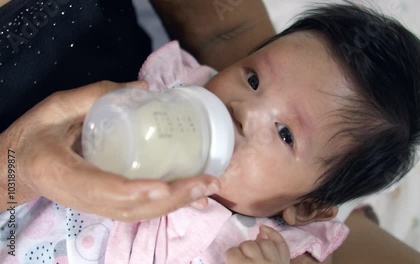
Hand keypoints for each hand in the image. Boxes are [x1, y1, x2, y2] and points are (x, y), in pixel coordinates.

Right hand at [0, 80, 219, 220]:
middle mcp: (83, 197)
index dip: (132, 191)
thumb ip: (95, 96)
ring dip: (177, 204)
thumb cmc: (35, 134)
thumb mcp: (55, 108)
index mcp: (63, 173)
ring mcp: (96, 205)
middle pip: (131, 208)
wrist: (19, 164)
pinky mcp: (107, 203)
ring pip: (140, 213)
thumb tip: (146, 87)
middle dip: (172, 199)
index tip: (162, 187)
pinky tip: (194, 197)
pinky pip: (140, 209)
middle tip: (207, 182)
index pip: (101, 188)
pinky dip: (169, 204)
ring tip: (209, 188)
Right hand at [225, 225, 290, 263]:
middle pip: (248, 245)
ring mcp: (274, 262)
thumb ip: (232, 261)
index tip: (231, 259)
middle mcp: (259, 263)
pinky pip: (281, 244)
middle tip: (242, 257)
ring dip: (257, 243)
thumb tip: (231, 252)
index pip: (232, 252)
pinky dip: (274, 234)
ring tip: (253, 250)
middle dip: (243, 249)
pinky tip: (264, 229)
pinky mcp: (284, 262)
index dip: (230, 255)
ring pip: (264, 242)